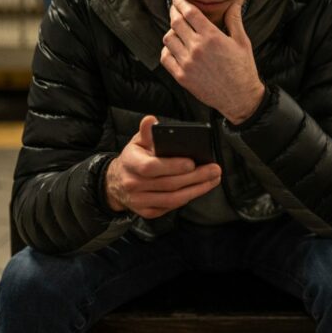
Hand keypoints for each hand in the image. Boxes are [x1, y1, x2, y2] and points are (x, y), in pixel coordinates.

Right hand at [105, 115, 221, 218]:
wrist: (117, 183)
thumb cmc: (134, 159)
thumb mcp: (137, 142)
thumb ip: (147, 132)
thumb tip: (151, 120)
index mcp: (130, 163)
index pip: (151, 167)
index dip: (173, 166)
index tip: (192, 162)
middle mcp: (132, 184)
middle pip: (168, 184)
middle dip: (195, 177)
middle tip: (214, 169)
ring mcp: (139, 201)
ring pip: (172, 199)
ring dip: (197, 189)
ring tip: (213, 179)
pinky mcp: (147, 212)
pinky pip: (171, 207)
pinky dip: (188, 198)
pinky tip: (200, 188)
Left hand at [161, 0, 265, 123]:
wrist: (239, 96)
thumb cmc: (243, 68)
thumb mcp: (242, 41)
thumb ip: (234, 19)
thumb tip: (236, 1)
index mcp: (212, 37)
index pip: (189, 12)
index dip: (181, 3)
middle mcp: (197, 48)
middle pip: (176, 23)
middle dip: (173, 12)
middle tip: (175, 9)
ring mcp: (187, 63)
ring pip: (168, 39)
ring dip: (171, 31)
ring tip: (177, 30)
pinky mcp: (181, 76)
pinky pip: (165, 57)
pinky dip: (167, 50)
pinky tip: (175, 48)